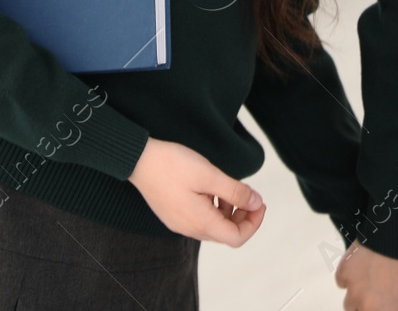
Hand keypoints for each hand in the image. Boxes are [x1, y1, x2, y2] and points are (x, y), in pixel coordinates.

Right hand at [127, 138, 264, 246]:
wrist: (138, 160)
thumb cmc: (173, 165)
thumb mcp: (209, 175)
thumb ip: (235, 192)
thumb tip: (256, 203)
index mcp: (200, 222)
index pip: (236, 238)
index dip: (254, 223)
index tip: (260, 202)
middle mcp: (189, 229)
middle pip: (226, 234)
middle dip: (243, 217)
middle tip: (250, 194)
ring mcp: (179, 224)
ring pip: (213, 227)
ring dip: (228, 212)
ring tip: (230, 188)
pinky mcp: (173, 215)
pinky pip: (200, 220)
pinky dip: (213, 209)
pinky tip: (212, 189)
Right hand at [335, 240, 397, 310]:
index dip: (392, 309)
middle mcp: (369, 308)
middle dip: (376, 307)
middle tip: (388, 294)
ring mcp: (354, 290)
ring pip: (351, 304)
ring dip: (361, 298)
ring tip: (376, 283)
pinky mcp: (345, 271)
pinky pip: (343, 282)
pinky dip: (351, 278)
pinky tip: (366, 268)